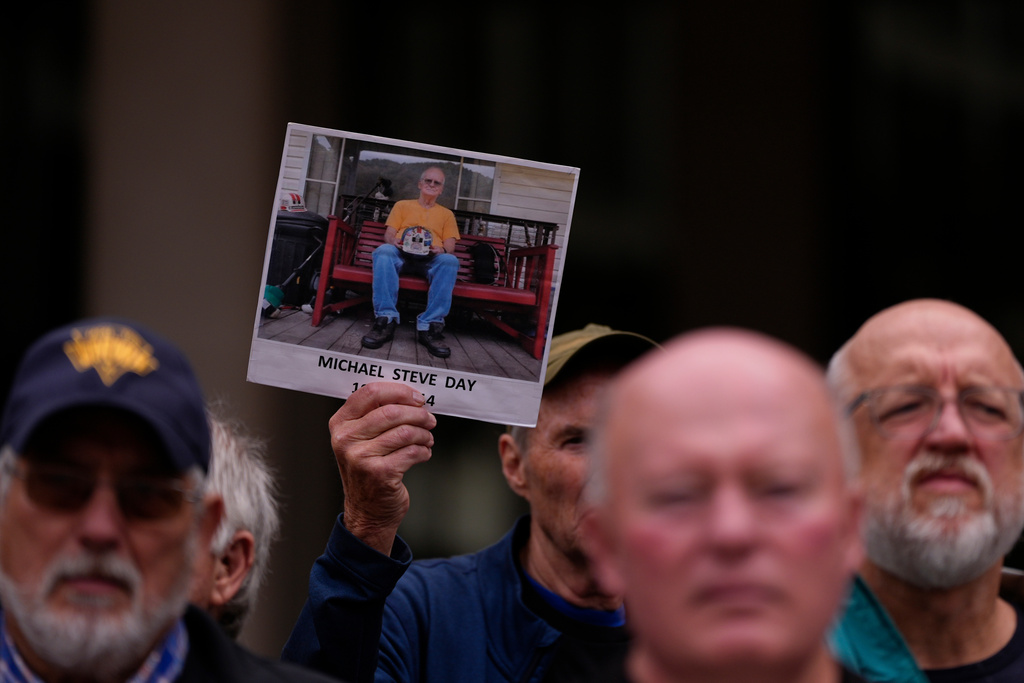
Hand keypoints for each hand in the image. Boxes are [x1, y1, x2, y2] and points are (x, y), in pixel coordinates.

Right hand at [330, 382, 436, 554]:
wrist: (366, 512)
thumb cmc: (368, 471)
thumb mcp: (361, 439)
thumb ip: (376, 415)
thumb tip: (410, 397)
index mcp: (340, 423)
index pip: (370, 392)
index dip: (399, 391)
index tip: (416, 397)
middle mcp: (346, 439)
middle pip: (392, 411)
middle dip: (418, 414)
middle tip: (429, 419)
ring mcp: (360, 457)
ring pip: (405, 431)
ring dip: (424, 434)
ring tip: (426, 438)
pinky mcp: (379, 473)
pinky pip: (412, 452)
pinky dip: (424, 451)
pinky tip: (422, 453)